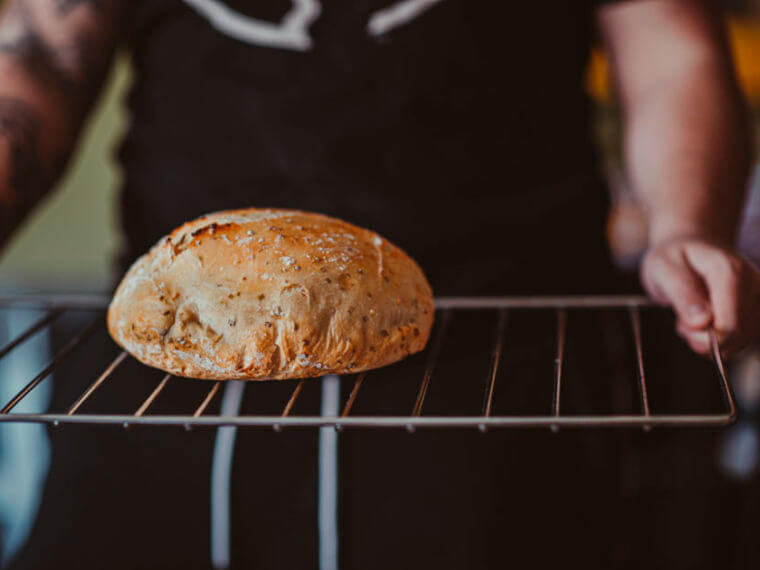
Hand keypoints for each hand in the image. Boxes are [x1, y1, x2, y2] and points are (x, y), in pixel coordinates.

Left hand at [640, 238, 759, 355]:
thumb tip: (702, 321)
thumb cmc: (676, 258)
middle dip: (703, 338)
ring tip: (693, 316)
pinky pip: (740, 341)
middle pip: (736, 337)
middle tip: (683, 319)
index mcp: (731, 271)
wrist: (693, 247)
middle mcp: (755, 284)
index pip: (729, 325)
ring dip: (709, 339)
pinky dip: (718, 338)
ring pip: (739, 342)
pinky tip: (704, 321)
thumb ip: (682, 294)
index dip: (704, 338)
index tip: (683, 327)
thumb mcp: (664, 269)